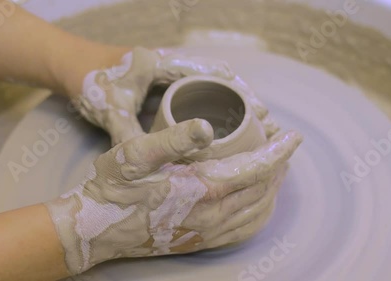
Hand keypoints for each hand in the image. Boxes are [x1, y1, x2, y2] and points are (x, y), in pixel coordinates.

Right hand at [45, 119, 301, 274]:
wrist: (97, 229)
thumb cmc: (114, 187)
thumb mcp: (136, 154)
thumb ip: (174, 138)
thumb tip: (207, 126)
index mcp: (204, 188)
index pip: (257, 168)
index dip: (279, 150)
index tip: (293, 135)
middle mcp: (214, 214)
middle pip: (264, 188)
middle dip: (279, 164)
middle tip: (282, 143)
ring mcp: (209, 232)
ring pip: (259, 210)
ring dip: (273, 187)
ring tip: (275, 167)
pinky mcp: (202, 241)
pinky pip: (245, 229)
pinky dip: (261, 211)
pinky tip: (258, 200)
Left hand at [73, 46, 279, 145]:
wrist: (68, 68)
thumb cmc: (88, 80)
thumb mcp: (109, 107)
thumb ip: (125, 131)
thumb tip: (146, 165)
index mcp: (163, 63)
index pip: (212, 73)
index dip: (239, 93)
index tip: (260, 112)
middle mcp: (172, 67)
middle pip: (219, 83)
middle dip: (244, 103)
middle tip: (267, 126)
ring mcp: (171, 78)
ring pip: (212, 91)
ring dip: (233, 109)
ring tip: (255, 132)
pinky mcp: (167, 89)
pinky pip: (199, 99)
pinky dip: (215, 114)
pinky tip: (224, 135)